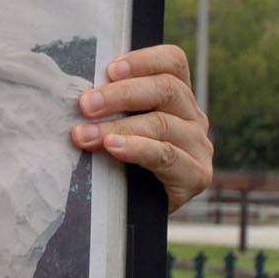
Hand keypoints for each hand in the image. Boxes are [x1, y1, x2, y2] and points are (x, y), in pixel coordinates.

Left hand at [71, 44, 213, 210]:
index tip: (109, 69)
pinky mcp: (196, 176)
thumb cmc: (126, 166)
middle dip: (120, 94)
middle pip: (166, 89)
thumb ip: (113, 109)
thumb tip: (79, 93)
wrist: (140, 217)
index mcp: (178, 98)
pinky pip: (166, 156)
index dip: (143, 60)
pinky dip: (137, 149)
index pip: (173, 62)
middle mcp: (194, 118)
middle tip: (85, 104)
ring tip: (85, 134)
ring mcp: (199, 147)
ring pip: (162, 123)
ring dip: (118, 126)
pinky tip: (113, 148)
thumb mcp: (122, 129)